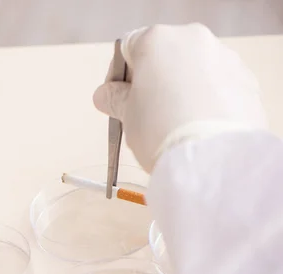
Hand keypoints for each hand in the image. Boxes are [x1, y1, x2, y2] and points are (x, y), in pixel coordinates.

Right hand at [93, 24, 267, 171]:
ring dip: (180, 92)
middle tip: (144, 116)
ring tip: (174, 126)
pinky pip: (217, 87)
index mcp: (158, 40)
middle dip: (152, 84)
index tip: (117, 101)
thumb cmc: (161, 129)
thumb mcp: (126, 115)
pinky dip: (206, 102)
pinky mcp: (246, 81)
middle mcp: (193, 40)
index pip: (127, 50)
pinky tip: (198, 128)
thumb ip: (114, 99)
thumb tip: (106, 95)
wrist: (211, 156)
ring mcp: (224, 58)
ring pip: (192, 72)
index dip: (118, 79)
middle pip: (163, 58)